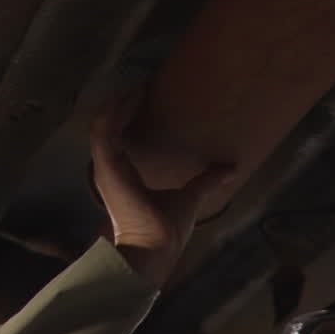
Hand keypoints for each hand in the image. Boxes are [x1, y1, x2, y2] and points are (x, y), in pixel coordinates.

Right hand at [89, 87, 235, 279]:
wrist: (157, 248)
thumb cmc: (167, 231)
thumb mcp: (191, 197)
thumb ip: (207, 180)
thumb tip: (231, 169)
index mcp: (124, 178)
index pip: (120, 140)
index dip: (127, 117)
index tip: (142, 96)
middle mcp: (111, 172)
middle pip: (108, 128)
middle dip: (120, 105)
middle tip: (138, 85)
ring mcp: (106, 169)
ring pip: (103, 125)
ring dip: (116, 103)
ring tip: (135, 85)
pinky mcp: (108, 167)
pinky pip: (104, 129)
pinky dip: (113, 110)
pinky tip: (129, 94)